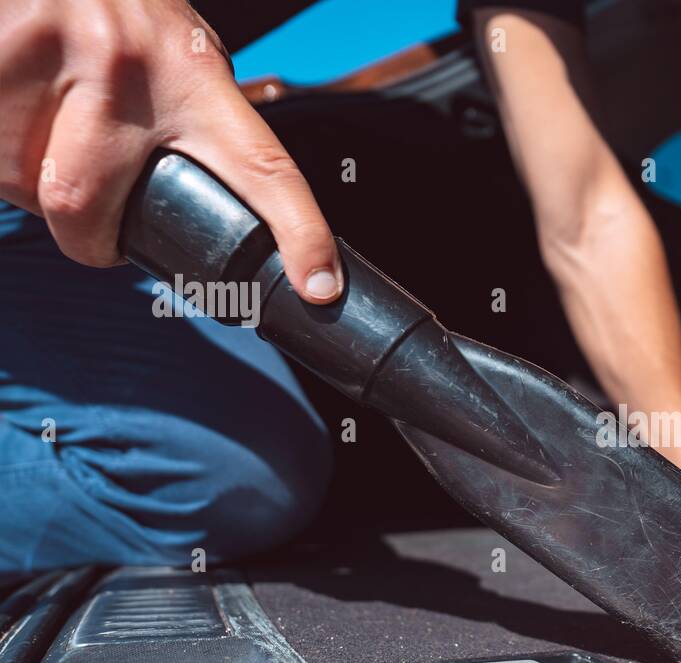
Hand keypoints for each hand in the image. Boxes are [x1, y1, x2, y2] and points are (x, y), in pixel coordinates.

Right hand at [0, 0, 341, 301]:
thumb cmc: (118, 6)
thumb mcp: (179, 52)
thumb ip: (198, 119)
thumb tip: (222, 200)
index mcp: (194, 76)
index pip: (263, 168)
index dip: (300, 233)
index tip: (318, 286)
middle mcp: (127, 66)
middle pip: (88, 207)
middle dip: (84, 236)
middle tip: (95, 229)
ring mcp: (53, 54)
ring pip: (25, 182)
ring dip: (30, 180)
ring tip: (46, 125)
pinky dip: (0, 151)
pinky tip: (16, 110)